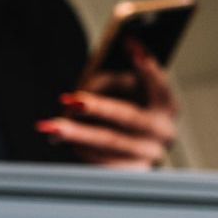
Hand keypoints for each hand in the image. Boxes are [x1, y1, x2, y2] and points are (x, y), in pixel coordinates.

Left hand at [38, 40, 180, 169]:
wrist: (134, 152)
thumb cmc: (125, 112)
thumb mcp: (126, 92)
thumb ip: (115, 79)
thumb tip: (105, 66)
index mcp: (167, 107)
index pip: (159, 84)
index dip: (146, 65)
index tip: (129, 44)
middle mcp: (163, 132)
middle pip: (128, 116)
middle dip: (98, 107)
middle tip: (71, 101)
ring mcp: (150, 155)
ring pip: (110, 142)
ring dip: (78, 133)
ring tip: (50, 126)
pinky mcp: (133, 174)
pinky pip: (103, 163)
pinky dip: (80, 150)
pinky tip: (60, 139)